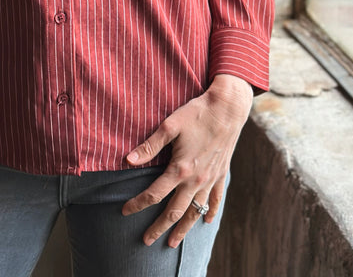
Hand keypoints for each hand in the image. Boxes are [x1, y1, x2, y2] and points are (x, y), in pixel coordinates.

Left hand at [121, 75, 252, 247]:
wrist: (228, 108)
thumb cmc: (197, 113)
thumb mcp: (170, 126)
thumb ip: (149, 146)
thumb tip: (128, 160)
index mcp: (180, 169)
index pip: (154, 194)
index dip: (137, 204)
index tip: (124, 210)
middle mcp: (195, 180)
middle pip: (174, 211)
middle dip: (158, 227)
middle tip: (146, 241)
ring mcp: (210, 180)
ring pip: (195, 212)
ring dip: (183, 229)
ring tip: (172, 242)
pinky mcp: (221, 174)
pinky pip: (216, 200)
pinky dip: (210, 213)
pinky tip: (206, 222)